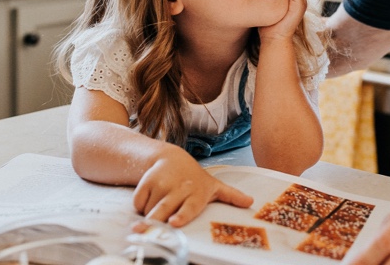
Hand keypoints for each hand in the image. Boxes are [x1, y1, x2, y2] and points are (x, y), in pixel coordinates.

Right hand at [133, 148, 252, 226]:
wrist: (172, 158)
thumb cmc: (195, 178)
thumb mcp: (213, 186)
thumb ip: (231, 196)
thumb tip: (250, 202)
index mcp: (196, 193)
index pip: (188, 207)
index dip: (181, 215)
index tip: (174, 222)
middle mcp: (179, 188)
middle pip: (164, 209)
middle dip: (154, 221)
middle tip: (145, 231)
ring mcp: (162, 184)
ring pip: (149, 208)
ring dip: (149, 215)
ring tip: (157, 211)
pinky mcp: (146, 181)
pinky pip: (139, 201)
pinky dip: (140, 206)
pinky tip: (150, 200)